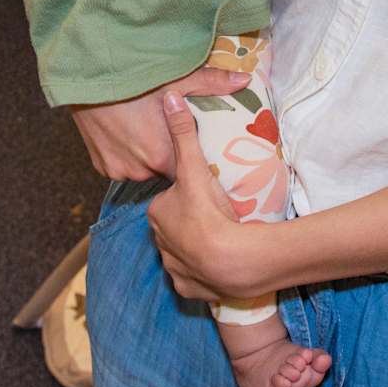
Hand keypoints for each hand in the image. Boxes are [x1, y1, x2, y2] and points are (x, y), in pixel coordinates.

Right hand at [68, 65, 249, 180]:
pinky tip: (126, 133)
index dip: (193, 159)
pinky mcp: (100, 167)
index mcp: (160, 156)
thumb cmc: (131, 78)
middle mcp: (138, 171)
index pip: (188, 171)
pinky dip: (126, 155)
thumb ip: (211, 84)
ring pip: (143, 169)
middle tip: (166, 129)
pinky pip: (122, 166)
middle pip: (165, 170)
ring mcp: (116, 170)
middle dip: (168, 153)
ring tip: (145, 129)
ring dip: (146, 155)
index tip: (196, 148)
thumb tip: (243, 80)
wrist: (85, 77)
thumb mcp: (175, 79)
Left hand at [146, 92, 270, 301]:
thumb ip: (183, 133)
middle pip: (175, 225)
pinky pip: (194, 277)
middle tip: (216, 212)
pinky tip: (218, 261)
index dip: (185, 194)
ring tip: (221, 235)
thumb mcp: (195, 167)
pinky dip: (204, 271)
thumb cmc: (209, 213)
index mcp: (156, 213)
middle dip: (189, 220)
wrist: (231, 261)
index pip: (168, 199)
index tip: (204, 192)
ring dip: (197, 245)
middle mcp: (159, 243)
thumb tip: (170, 97)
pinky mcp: (188, 289)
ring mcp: (173, 268)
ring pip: (183, 252)